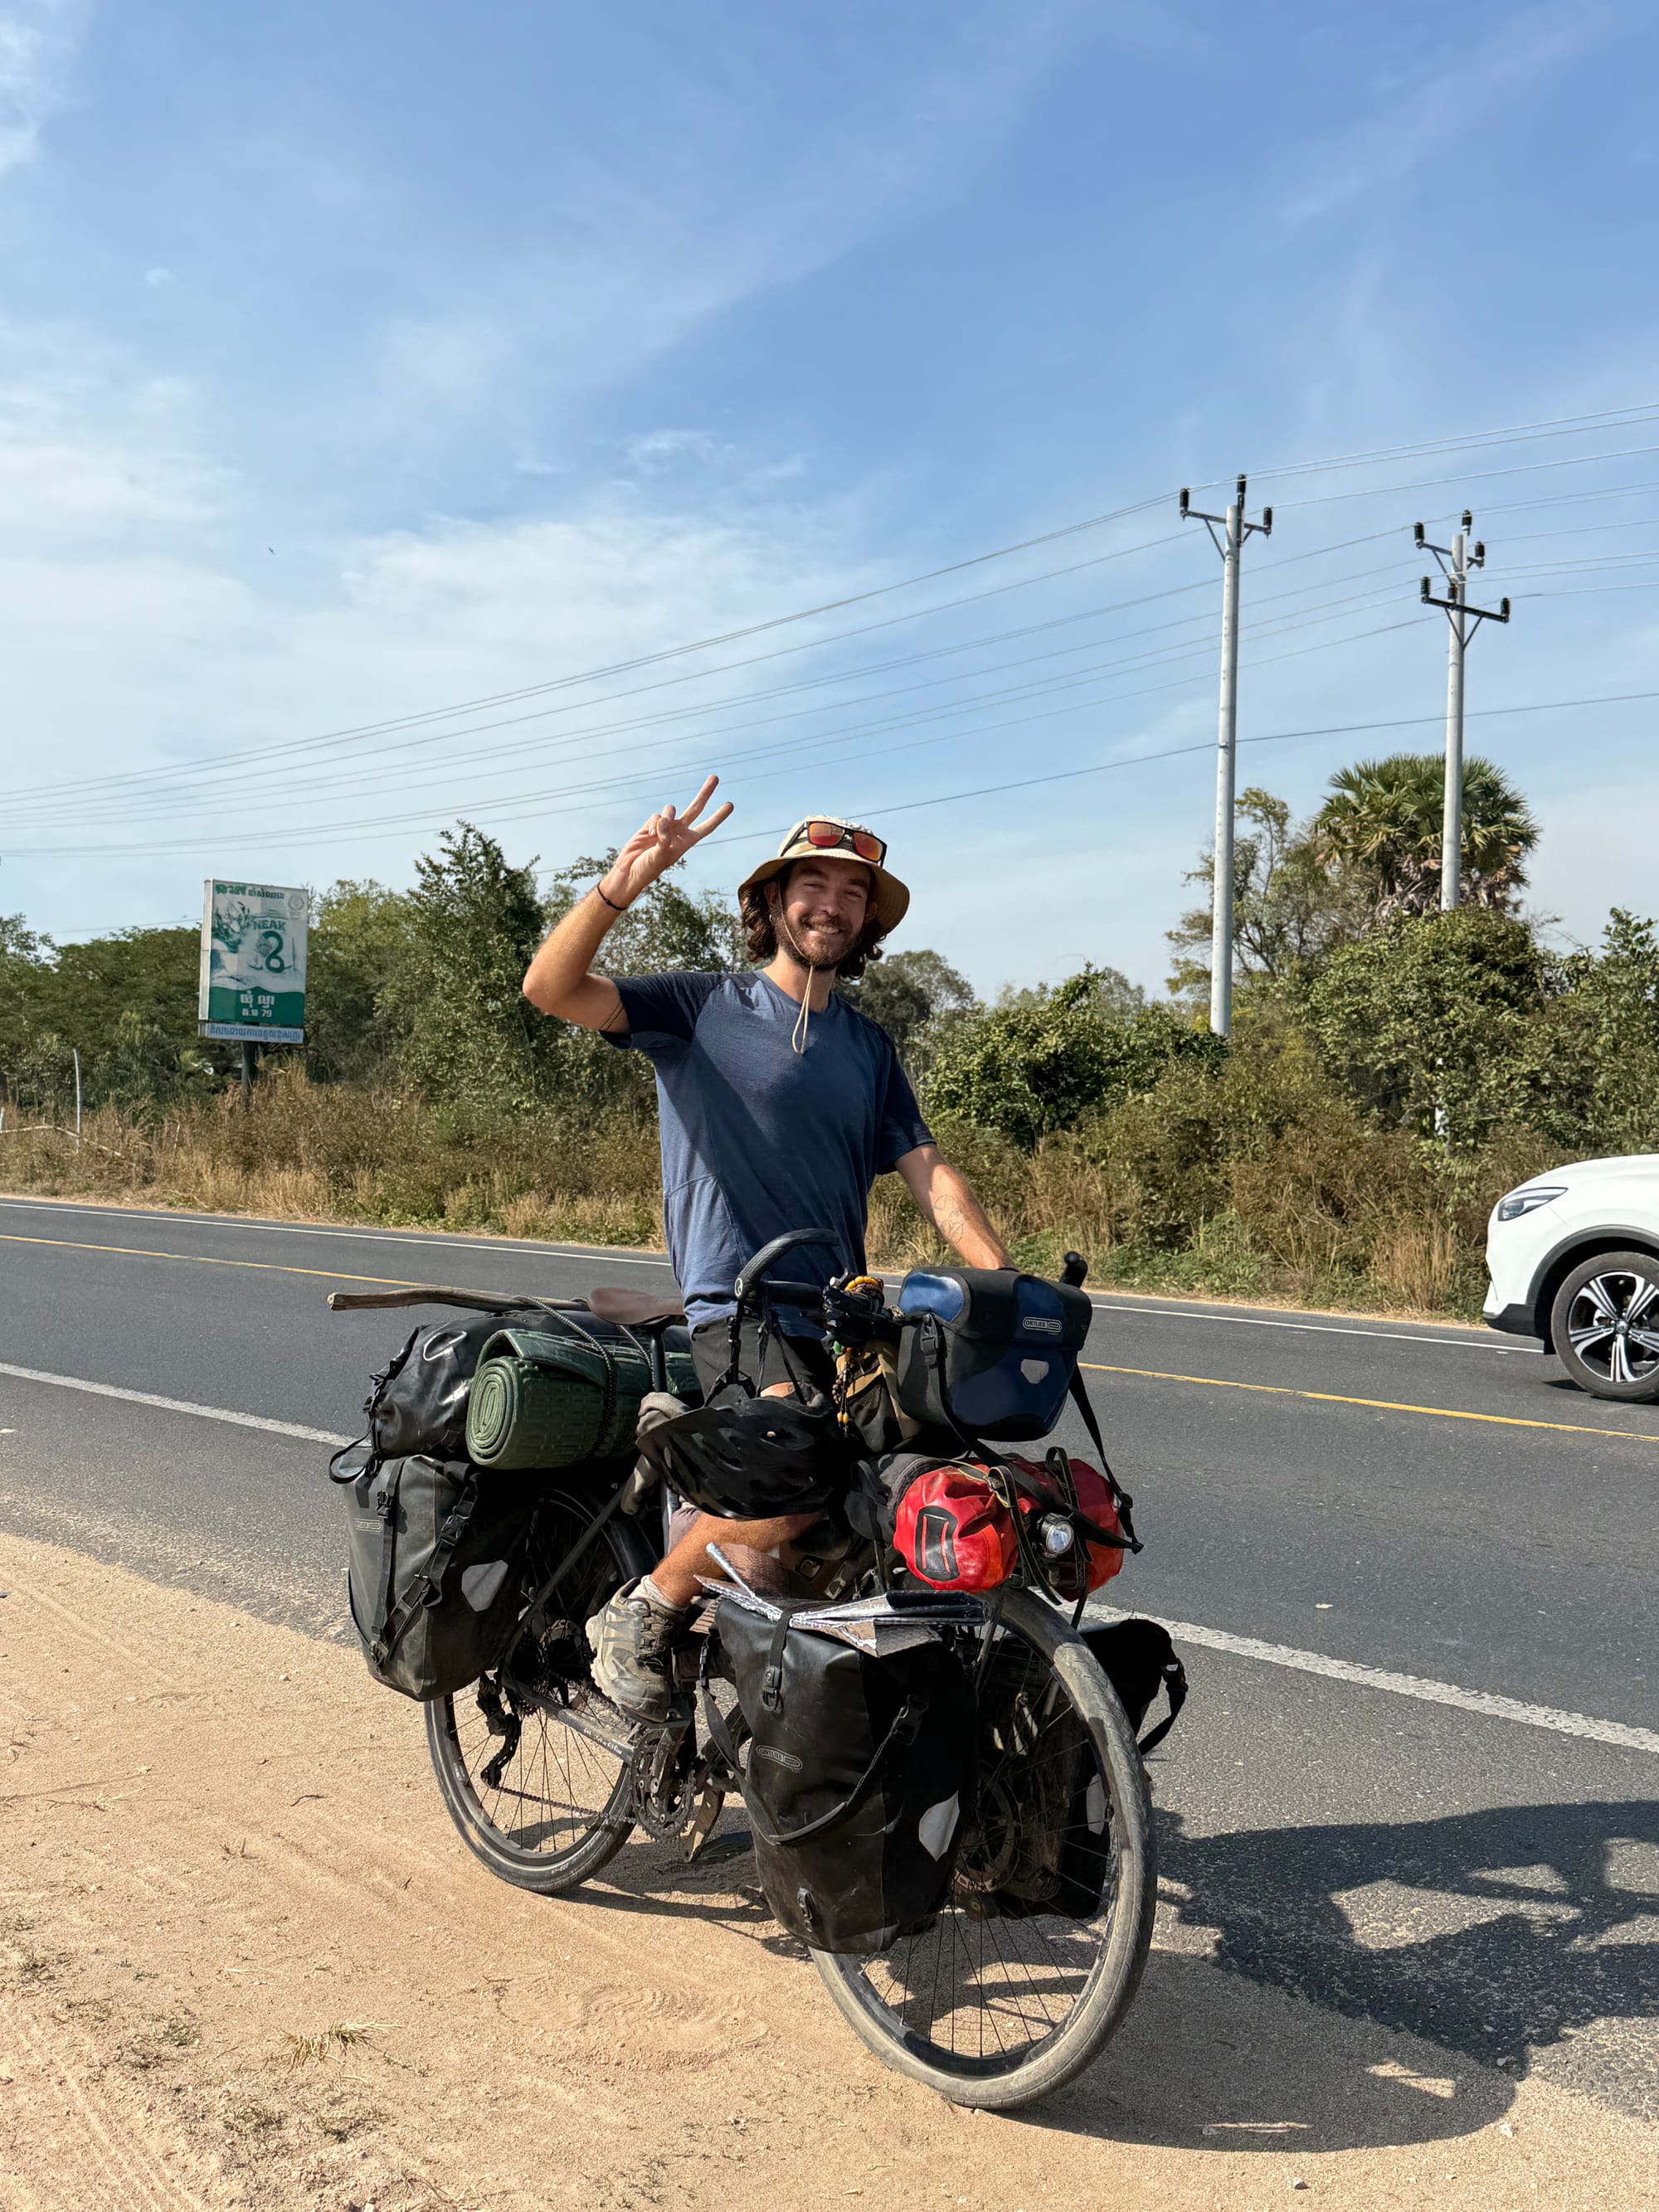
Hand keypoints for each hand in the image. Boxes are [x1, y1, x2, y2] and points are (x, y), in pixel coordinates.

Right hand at [600, 776, 733, 908]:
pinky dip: (652, 824)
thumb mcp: (660, 855)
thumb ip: (664, 837)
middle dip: (705, 793)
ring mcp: (665, 827)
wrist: (630, 870)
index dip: (718, 816)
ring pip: (671, 810)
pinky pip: (655, 816)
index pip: (707, 827)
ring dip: (667, 816)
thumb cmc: (648, 868)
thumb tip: (664, 819)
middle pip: (695, 808)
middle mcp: (679, 832)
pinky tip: (647, 836)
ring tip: (657, 833)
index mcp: (687, 842)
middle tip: (715, 777)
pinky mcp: (650, 824)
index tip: (730, 805)